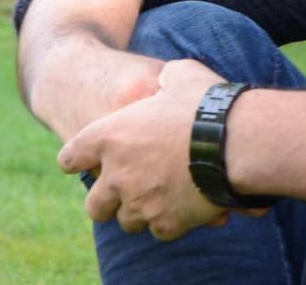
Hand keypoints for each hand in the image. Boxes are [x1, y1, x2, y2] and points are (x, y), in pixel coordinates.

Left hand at [57, 59, 229, 239]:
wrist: (235, 142)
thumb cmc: (206, 104)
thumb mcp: (181, 75)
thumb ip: (165, 79)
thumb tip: (168, 80)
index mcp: (110, 136)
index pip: (70, 158)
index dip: (77, 160)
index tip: (84, 162)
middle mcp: (117, 175)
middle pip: (94, 206)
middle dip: (106, 202)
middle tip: (125, 191)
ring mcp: (140, 203)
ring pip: (127, 222)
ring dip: (139, 212)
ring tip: (160, 199)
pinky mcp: (167, 223)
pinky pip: (159, 230)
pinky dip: (170, 221)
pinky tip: (184, 207)